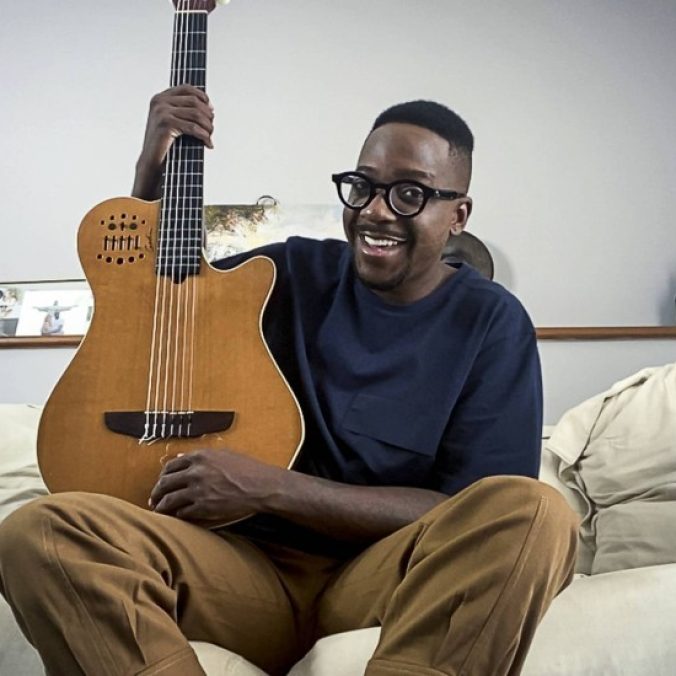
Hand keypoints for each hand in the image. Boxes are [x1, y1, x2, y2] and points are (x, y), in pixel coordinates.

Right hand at [132, 84, 214, 199]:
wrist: (151, 163)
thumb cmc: (164, 145)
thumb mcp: (174, 122)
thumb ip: (184, 111)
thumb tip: (210, 108)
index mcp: (160, 98)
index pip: (187, 88)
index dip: (203, 97)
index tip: (211, 109)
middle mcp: (160, 102)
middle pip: (194, 101)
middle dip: (207, 115)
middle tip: (211, 128)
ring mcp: (161, 112)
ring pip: (196, 114)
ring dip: (208, 126)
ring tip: (210, 136)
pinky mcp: (166, 124)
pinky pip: (193, 127)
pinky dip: (204, 136)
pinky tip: (208, 143)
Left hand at [149, 448, 282, 523]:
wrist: (261, 486)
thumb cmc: (247, 469)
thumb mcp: (224, 454)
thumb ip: (201, 456)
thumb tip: (181, 458)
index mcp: (199, 457)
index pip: (169, 466)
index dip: (162, 476)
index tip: (161, 483)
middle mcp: (195, 472)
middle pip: (164, 483)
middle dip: (156, 493)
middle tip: (153, 500)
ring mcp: (198, 490)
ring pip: (169, 500)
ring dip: (162, 507)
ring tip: (160, 512)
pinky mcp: (203, 507)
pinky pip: (182, 513)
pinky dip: (177, 516)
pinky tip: (177, 518)